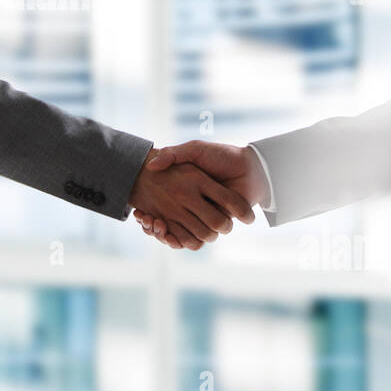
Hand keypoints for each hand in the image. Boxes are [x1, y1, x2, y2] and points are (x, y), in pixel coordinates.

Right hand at [133, 141, 269, 247]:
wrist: (251, 167)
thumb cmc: (222, 156)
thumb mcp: (194, 150)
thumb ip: (173, 155)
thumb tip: (151, 165)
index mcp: (187, 189)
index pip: (161, 205)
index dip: (149, 212)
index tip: (139, 212)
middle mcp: (194, 205)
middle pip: (166, 223)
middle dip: (153, 225)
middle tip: (143, 219)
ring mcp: (205, 215)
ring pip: (178, 232)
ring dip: (163, 233)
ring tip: (151, 224)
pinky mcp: (216, 223)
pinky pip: (196, 238)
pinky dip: (179, 240)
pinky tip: (165, 234)